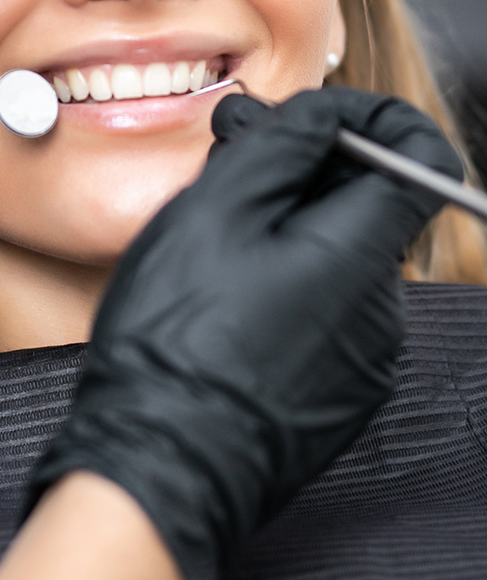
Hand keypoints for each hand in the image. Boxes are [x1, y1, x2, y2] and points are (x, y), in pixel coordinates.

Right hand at [27, 86, 462, 579]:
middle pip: (370, 202)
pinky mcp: (343, 391)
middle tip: (229, 163)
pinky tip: (227, 298)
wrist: (159, 466)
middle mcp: (382, 307)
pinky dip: (290, 280)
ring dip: (292, 227)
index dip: (373, 116)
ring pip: (342, 254)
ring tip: (214, 243)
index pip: (421, 155)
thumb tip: (323, 114)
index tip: (317, 113)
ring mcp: (366, 357)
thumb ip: (281, 145)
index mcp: (359, 253)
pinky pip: (330, 307)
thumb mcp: (216, 211)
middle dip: (307, 169)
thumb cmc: (177, 340)